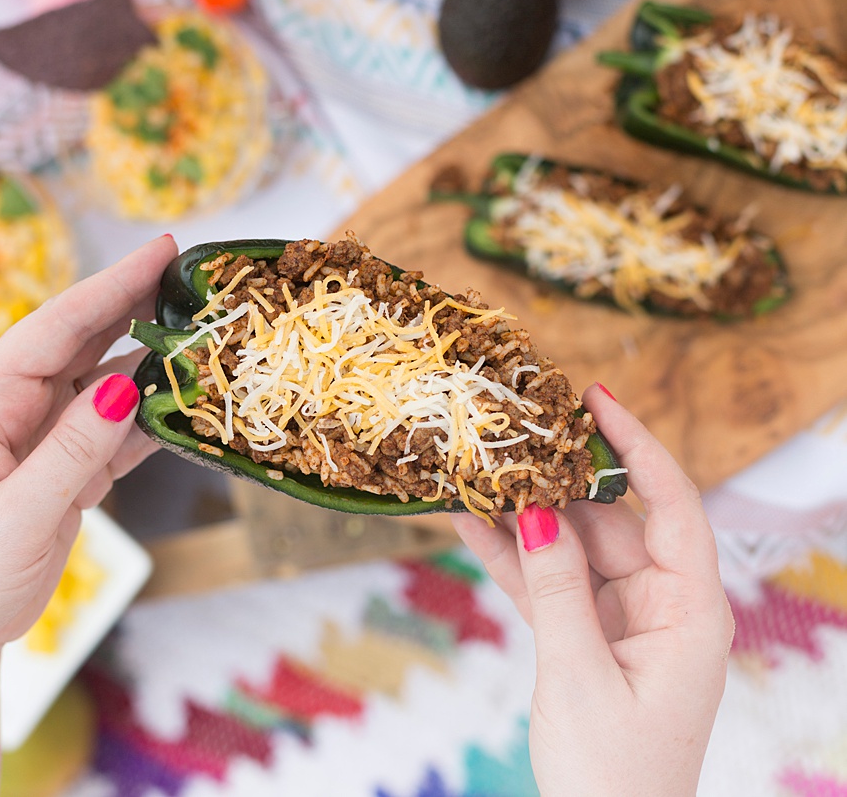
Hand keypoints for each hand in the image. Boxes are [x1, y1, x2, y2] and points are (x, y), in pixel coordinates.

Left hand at [0, 235, 176, 658]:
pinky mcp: (66, 471)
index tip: (161, 251)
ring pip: (106, 383)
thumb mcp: (10, 521)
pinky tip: (184, 406)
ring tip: (202, 337)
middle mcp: (14, 412)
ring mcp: (42, 441)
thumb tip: (126, 385)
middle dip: (135, 304)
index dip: (110, 286)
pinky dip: (153, 417)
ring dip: (152, 361)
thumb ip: (70, 453)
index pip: (55, 330)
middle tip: (191, 278)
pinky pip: (117, 432)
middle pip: (83, 342)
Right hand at [452, 384, 733, 796]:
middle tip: (509, 439)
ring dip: (525, 519)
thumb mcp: (580, 677)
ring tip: (478, 474)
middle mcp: (661, 602)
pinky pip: (547, 581)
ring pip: (571, 546)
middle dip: (557, 482)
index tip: (598, 401)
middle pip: (609, 520)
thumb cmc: (613, 773)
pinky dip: (511, 558)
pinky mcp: (584, 631)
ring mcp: (620, 615)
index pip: (672, 505)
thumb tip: (535, 512)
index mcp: (689, 611)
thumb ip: (557, 589)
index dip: (638, 446)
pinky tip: (470, 523)